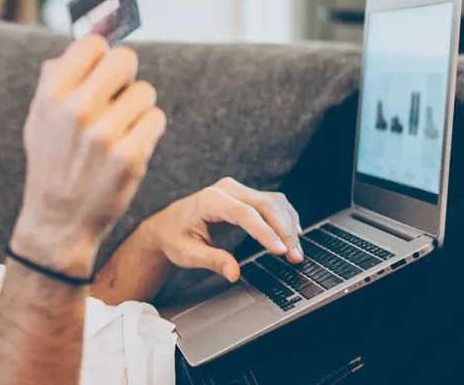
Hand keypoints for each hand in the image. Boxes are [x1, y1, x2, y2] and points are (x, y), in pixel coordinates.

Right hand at [12, 36, 166, 276]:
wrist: (58, 220)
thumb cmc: (51, 164)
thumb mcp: (38, 119)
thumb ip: (55, 79)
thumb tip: (84, 45)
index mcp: (51, 95)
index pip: (92, 44)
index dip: (100, 56)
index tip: (100, 72)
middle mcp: (77, 110)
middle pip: (125, 59)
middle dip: (124, 77)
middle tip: (117, 97)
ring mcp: (105, 134)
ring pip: (145, 91)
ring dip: (137, 107)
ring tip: (121, 128)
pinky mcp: (130, 156)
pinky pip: (155, 118)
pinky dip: (148, 129)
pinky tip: (130, 144)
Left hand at [140, 178, 302, 282]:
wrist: (167, 225)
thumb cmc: (174, 238)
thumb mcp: (187, 253)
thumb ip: (212, 261)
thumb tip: (234, 273)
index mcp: (209, 200)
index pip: (244, 213)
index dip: (265, 232)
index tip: (281, 251)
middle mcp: (225, 189)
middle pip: (265, 204)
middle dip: (284, 231)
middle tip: (296, 257)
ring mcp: (236, 190)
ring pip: (273, 201)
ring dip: (289, 225)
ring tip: (296, 251)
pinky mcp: (244, 196)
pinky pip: (272, 202)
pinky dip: (285, 218)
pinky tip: (292, 235)